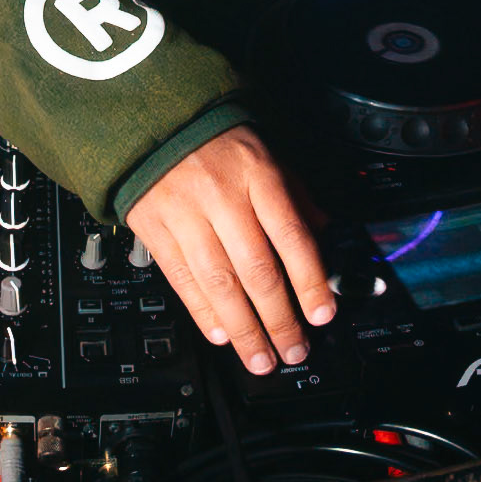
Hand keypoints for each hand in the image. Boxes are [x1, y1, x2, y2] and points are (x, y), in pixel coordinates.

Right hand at [126, 128, 333, 374]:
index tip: (322, 314)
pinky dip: (202, 313)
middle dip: (278, 319)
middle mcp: (222, 196)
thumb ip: (296, 197)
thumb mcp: (267, 156)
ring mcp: (185, 214)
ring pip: (219, 283)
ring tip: (261, 358)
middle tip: (293, 350)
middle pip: (256, 269)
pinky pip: (181, 279)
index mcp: (257, 174)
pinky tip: (222, 334)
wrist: (156, 124)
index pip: (291, 236)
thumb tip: (326, 236)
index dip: (309, 281)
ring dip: (244, 329)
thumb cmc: (218, 145)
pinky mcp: (154, 228)